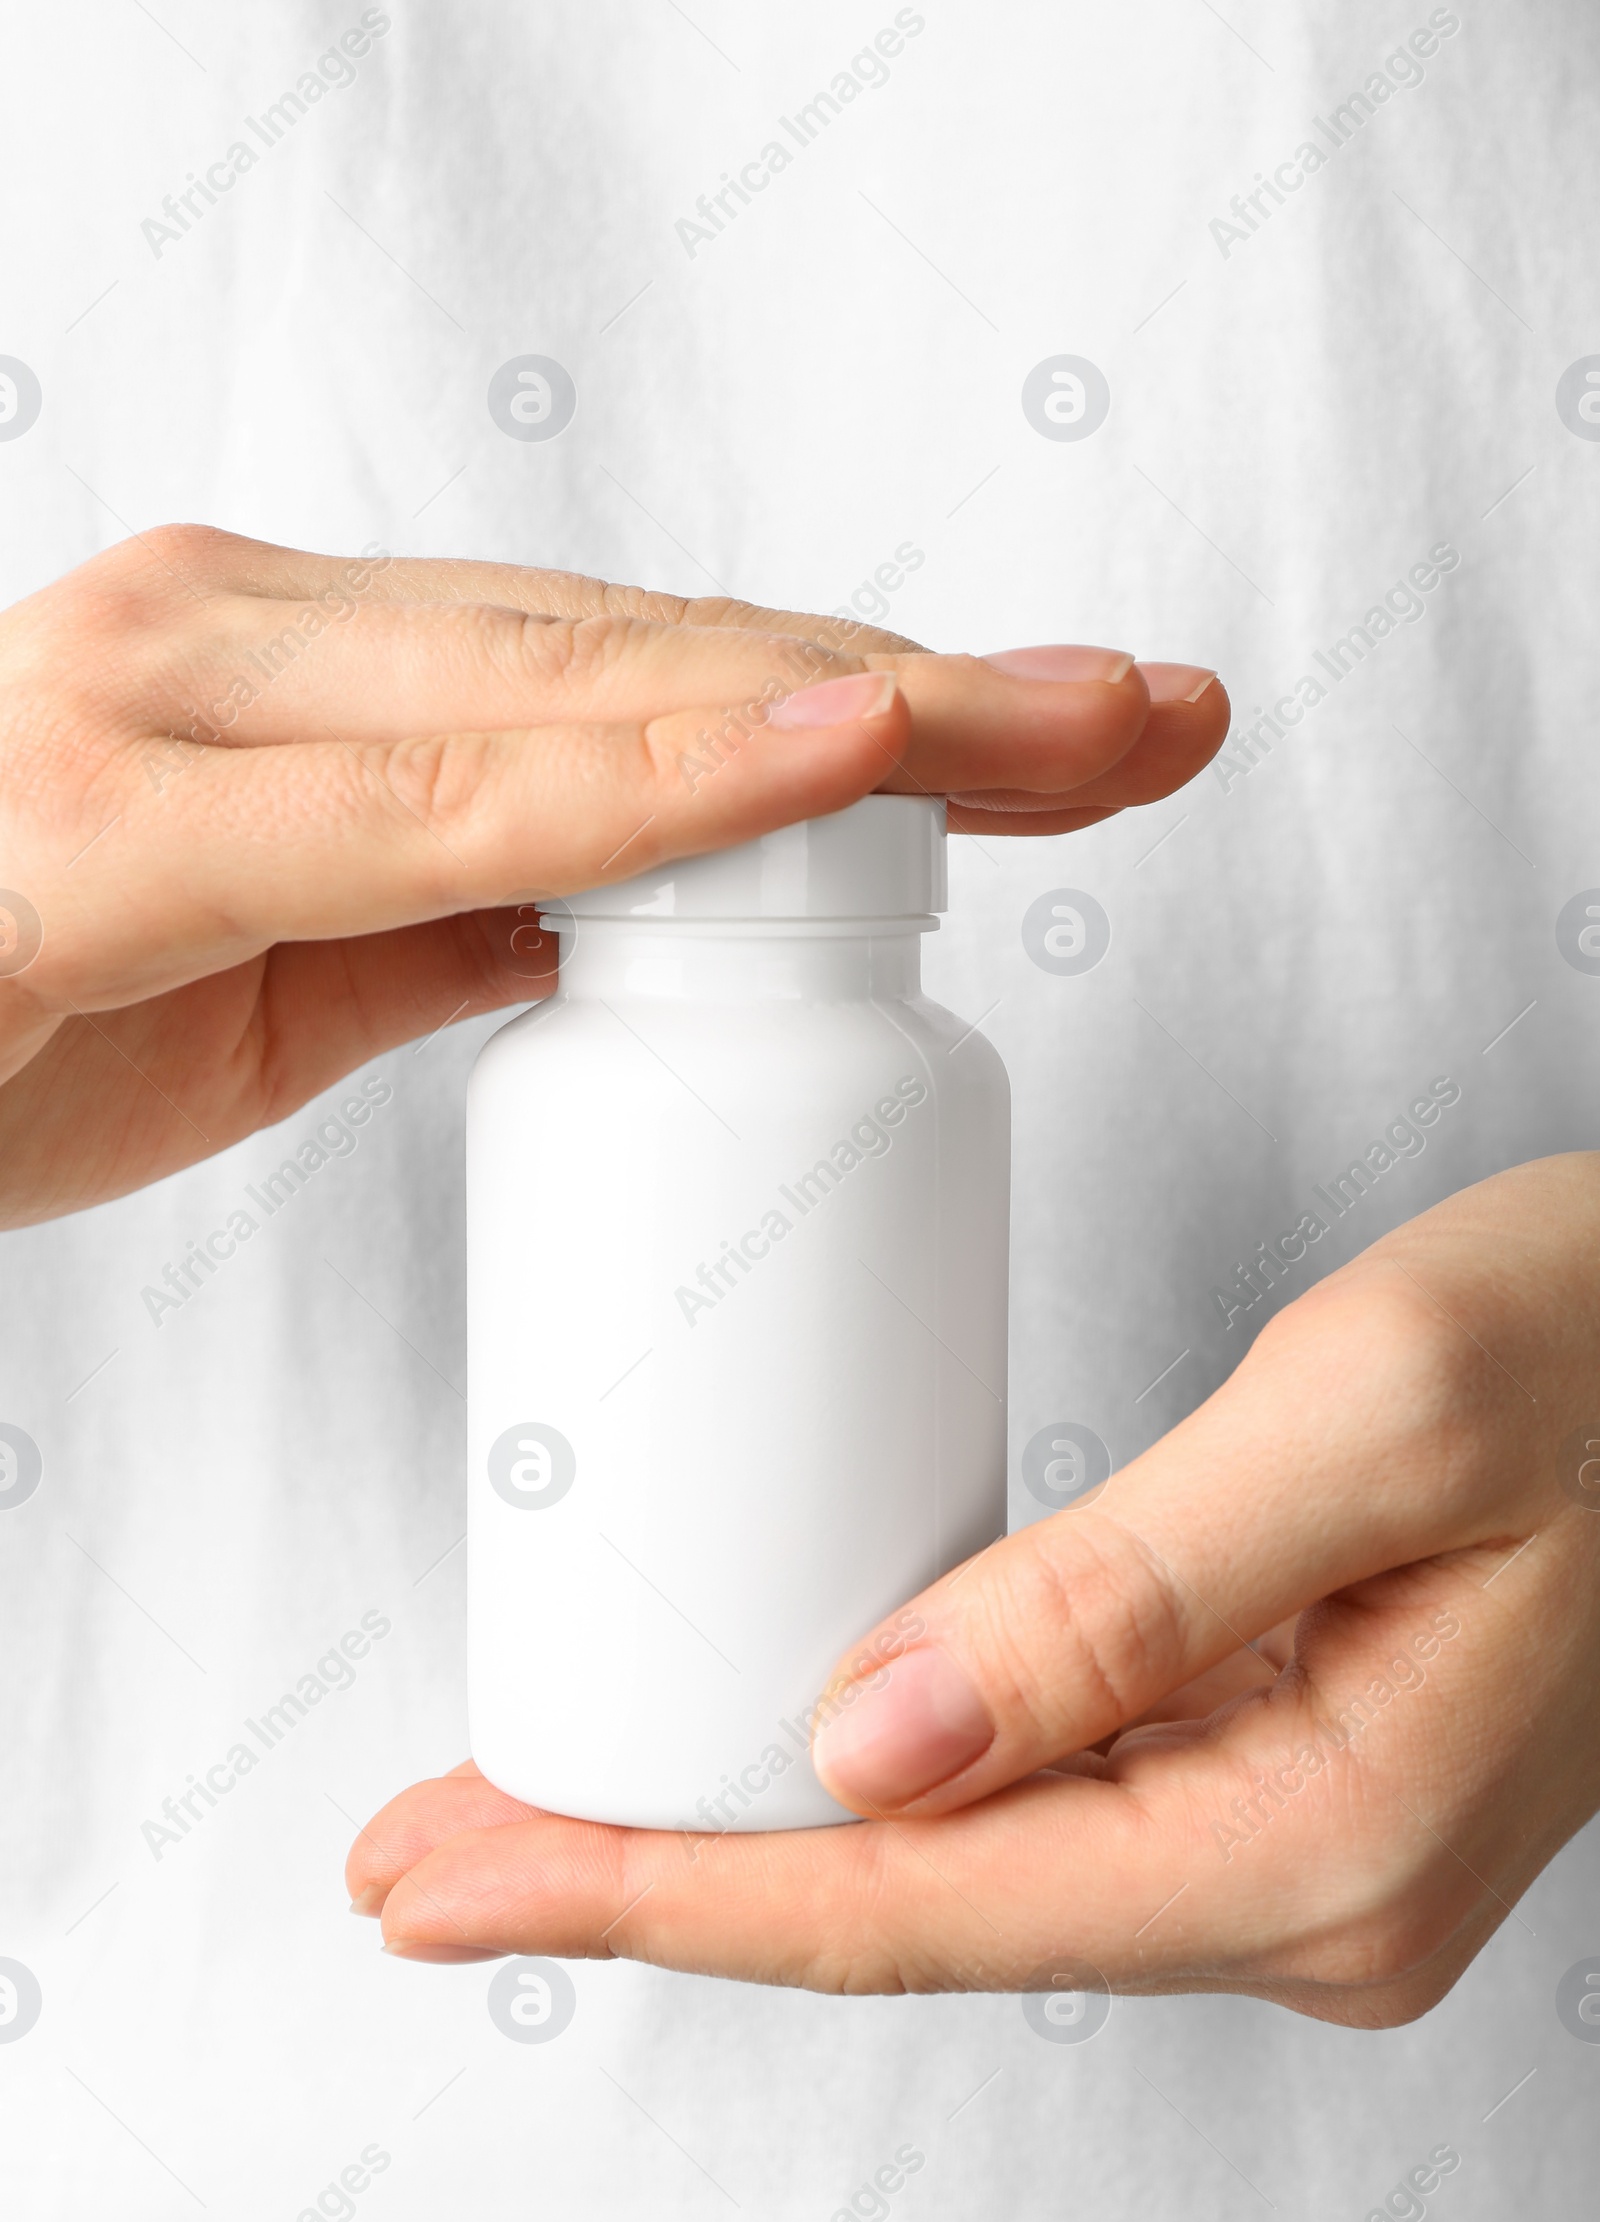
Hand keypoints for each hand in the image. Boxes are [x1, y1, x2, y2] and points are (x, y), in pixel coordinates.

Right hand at [0, 524, 1225, 1222]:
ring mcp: (197, 693)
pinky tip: (836, 749)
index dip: (880, 713)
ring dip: (855, 714)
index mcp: (314, 686)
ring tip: (1075, 730)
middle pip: (662, 654)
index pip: (652, 680)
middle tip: (1151, 718)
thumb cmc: (3, 1006)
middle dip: (932, 695)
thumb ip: (445, 918)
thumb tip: (633, 916)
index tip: (1078, 746)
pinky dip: (650, 778)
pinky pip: (439, 798)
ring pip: (588, 685)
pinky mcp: (136, 809)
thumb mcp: (275, 980)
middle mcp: (267, 642)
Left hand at [348, 1155, 1599, 2025]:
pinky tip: (760, 1741)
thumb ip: (1125, 1589)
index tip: (464, 1874)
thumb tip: (871, 1746)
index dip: (660, 1894)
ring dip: (743, 1830)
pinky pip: (1031, 1803)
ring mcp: (1290, 1843)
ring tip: (546, 1796)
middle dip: (654, 1875)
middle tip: (435, 1844)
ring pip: (956, 1866)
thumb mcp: (1374, 1406)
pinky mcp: (1275, 1767)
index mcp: (1321, 1835)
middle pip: (907, 1911)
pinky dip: (869, 1778)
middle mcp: (1300, 1888)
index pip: (917, 1907)